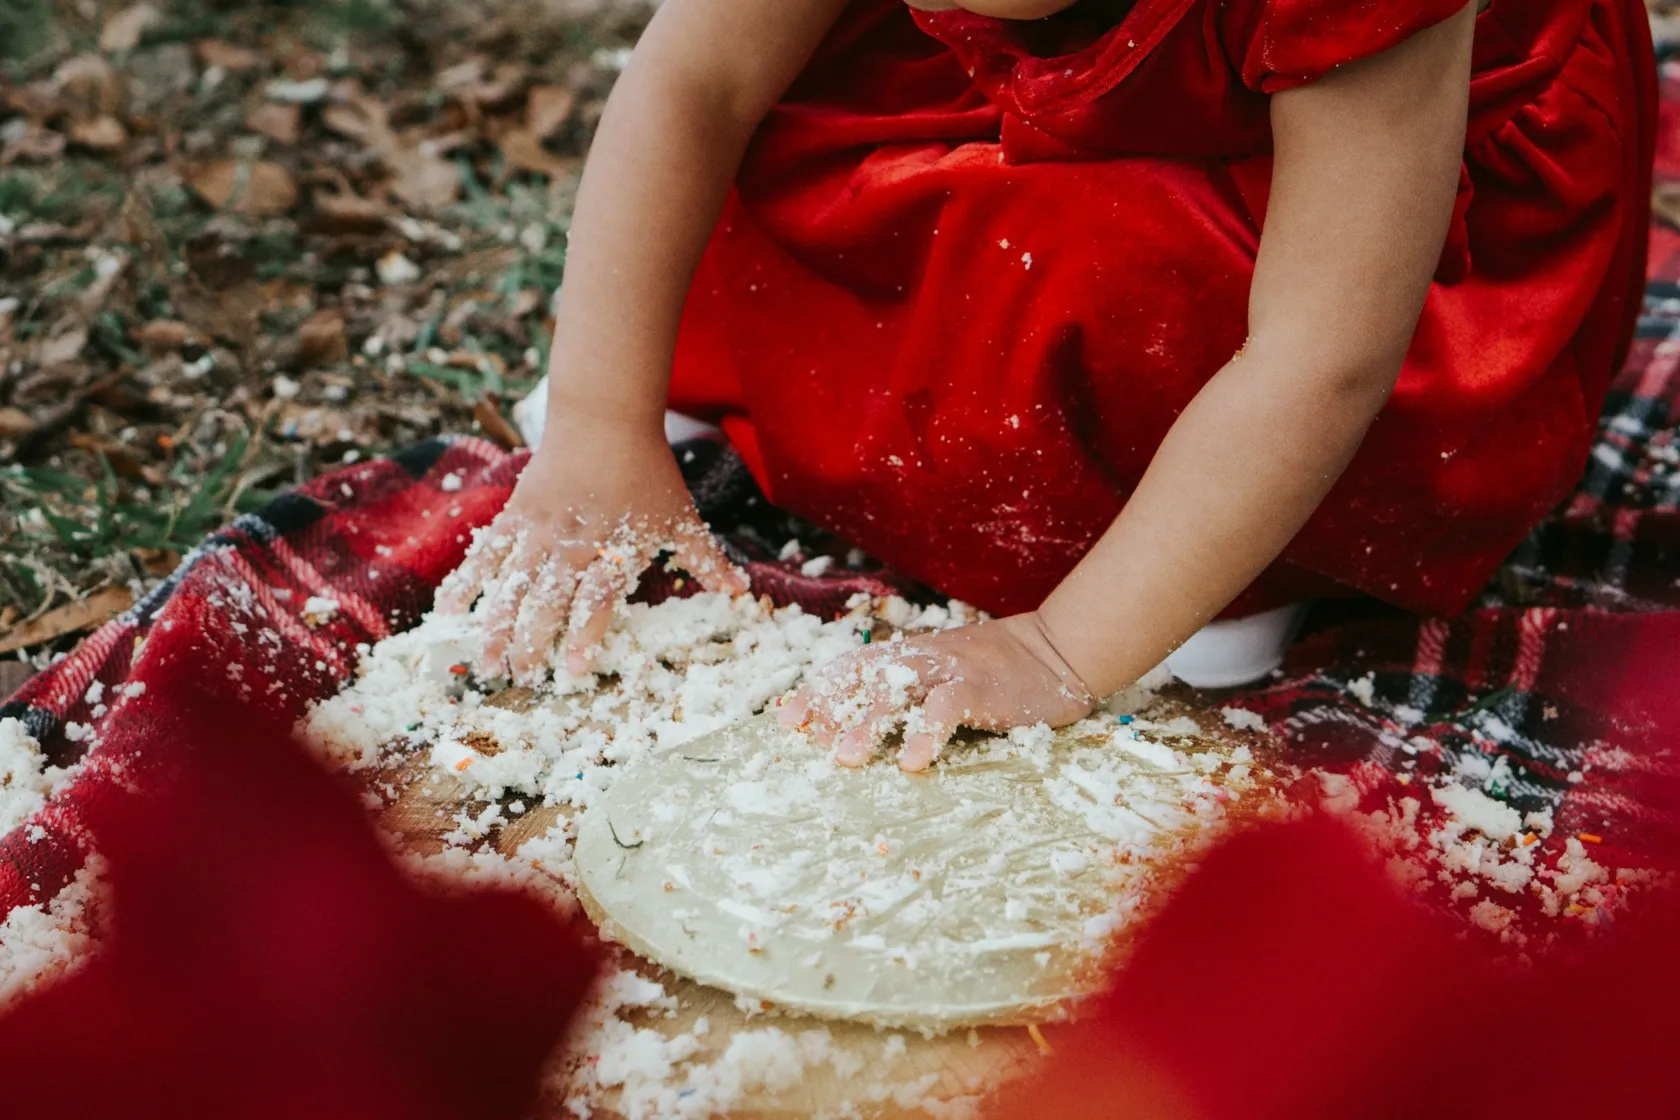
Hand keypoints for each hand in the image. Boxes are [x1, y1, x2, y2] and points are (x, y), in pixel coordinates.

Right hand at [436, 416, 747, 684]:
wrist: (605, 418)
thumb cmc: (649, 471)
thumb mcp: (682, 517)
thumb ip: (706, 560)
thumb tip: (743, 591)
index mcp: (614, 551)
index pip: (597, 602)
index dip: (584, 636)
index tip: (570, 670)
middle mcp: (574, 546)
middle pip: (547, 602)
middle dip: (531, 644)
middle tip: (520, 679)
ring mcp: (540, 531)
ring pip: (512, 585)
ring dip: (495, 626)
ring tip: (484, 661)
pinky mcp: (517, 514)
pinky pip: (487, 552)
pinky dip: (468, 580)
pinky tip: (450, 609)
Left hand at [777, 612, 1094, 771]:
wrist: (1056, 650)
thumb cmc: (996, 673)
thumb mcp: (944, 677)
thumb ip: (909, 695)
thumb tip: (858, 730)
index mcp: (908, 657)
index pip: (852, 667)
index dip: (818, 691)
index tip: (787, 718)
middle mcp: (920, 658)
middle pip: (864, 675)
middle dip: (831, 704)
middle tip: (808, 738)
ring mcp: (950, 669)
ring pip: (898, 689)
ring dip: (870, 723)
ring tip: (848, 758)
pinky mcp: (980, 687)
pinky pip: (947, 707)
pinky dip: (926, 732)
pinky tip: (911, 761)